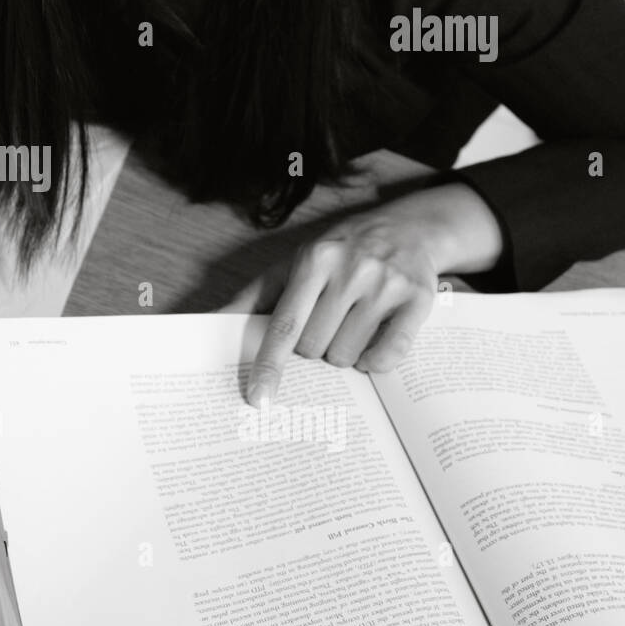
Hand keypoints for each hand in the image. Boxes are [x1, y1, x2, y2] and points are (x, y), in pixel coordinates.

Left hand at [223, 183, 503, 402]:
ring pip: (348, 356)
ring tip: (351, 326)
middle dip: (314, 350)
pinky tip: (373, 345)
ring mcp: (386, 285)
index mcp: (314, 261)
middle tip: (326, 325)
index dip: (270, 365)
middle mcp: (350, 270)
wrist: (407, 227)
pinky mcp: (418, 299)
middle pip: (315, 347)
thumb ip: (253, 295)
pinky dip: (376, 362)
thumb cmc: (337, 253)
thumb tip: (208, 322)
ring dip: (343, 355)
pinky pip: (389, 355)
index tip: (259, 398)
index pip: (285, 325)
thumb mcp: (293, 264)